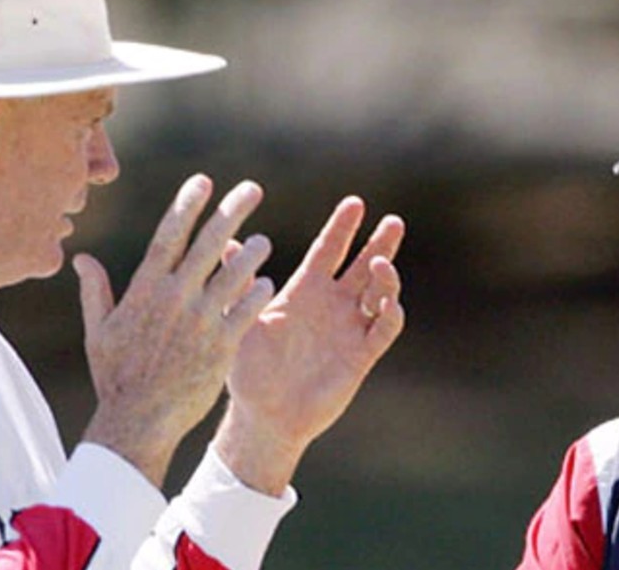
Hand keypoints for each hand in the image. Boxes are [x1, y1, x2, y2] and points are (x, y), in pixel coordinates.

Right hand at [74, 175, 275, 486]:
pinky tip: (267, 283)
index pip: (169, 234)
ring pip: (233, 274)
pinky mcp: (221, 346)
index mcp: (145, 289)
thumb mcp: (98, 331)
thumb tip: (81, 258)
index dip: (187, 204)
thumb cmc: (116, 377)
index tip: (204, 181)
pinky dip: (257, 294)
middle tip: (253, 189)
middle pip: (208, 243)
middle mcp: (175, 298)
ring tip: (265, 242)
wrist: (137, 422)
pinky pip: (246, 311)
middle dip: (232, 211)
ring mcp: (200, 321)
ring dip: (251, 253)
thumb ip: (95, 290)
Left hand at [214, 196, 404, 494]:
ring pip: (380, 293)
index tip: (355, 202)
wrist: (264, 416)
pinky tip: (388, 303)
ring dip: (387, 276)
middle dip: (380, 242)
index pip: (329, 250)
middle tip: (393, 220)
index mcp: (305, 290)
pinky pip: (384, 330)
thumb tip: (225, 242)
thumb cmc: (249, 370)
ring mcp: (350, 328)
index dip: (342, 227)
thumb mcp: (242, 322)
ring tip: (381, 262)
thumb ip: (241, 285)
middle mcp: (332, 305)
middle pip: (363, 265)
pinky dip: (391, 314)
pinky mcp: (361, 355)